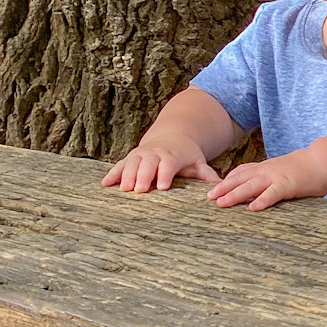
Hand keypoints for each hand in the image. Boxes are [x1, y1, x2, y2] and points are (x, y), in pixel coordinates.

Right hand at [103, 137, 220, 193]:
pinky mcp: (130, 158)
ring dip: (126, 175)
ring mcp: (141, 155)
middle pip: (148, 164)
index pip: (168, 165)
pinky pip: (119, 165)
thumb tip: (222, 187)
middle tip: (138, 190)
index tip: (162, 187)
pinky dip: (112, 174)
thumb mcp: (198, 162)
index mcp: (172, 156)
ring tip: (122, 189)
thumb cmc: (186, 155)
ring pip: (131, 164)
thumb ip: (207, 175)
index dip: (165, 175)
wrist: (171, 136)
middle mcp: (155, 154)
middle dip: (143, 176)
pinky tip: (104, 184)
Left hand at [206, 147, 326, 211]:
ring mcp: (276, 177)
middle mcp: (266, 171)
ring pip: (251, 186)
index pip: (240, 173)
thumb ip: (264, 177)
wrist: (320, 163)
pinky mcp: (288, 185)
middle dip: (223, 188)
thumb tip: (251, 191)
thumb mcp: (278, 170)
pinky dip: (262, 200)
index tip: (211, 189)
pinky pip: (273, 193)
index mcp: (263, 168)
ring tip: (222, 203)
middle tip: (208, 198)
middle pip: (240, 179)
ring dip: (235, 194)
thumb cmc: (301, 169)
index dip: (225, 181)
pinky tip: (253, 208)